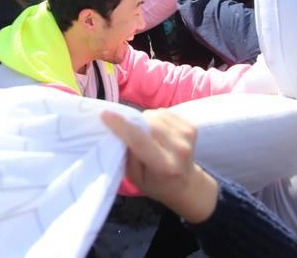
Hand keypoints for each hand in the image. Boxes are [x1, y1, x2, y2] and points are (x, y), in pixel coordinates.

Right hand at [101, 109, 218, 223]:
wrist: (187, 184)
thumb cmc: (156, 183)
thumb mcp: (136, 178)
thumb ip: (127, 156)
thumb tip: (119, 132)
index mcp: (164, 166)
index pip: (140, 141)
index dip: (121, 126)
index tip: (105, 114)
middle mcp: (179, 149)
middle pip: (148, 123)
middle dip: (134, 122)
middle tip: (128, 130)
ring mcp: (187, 136)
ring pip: (155, 115)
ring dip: (145, 119)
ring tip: (144, 132)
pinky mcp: (191, 127)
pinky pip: (164, 113)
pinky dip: (156, 117)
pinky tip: (156, 130)